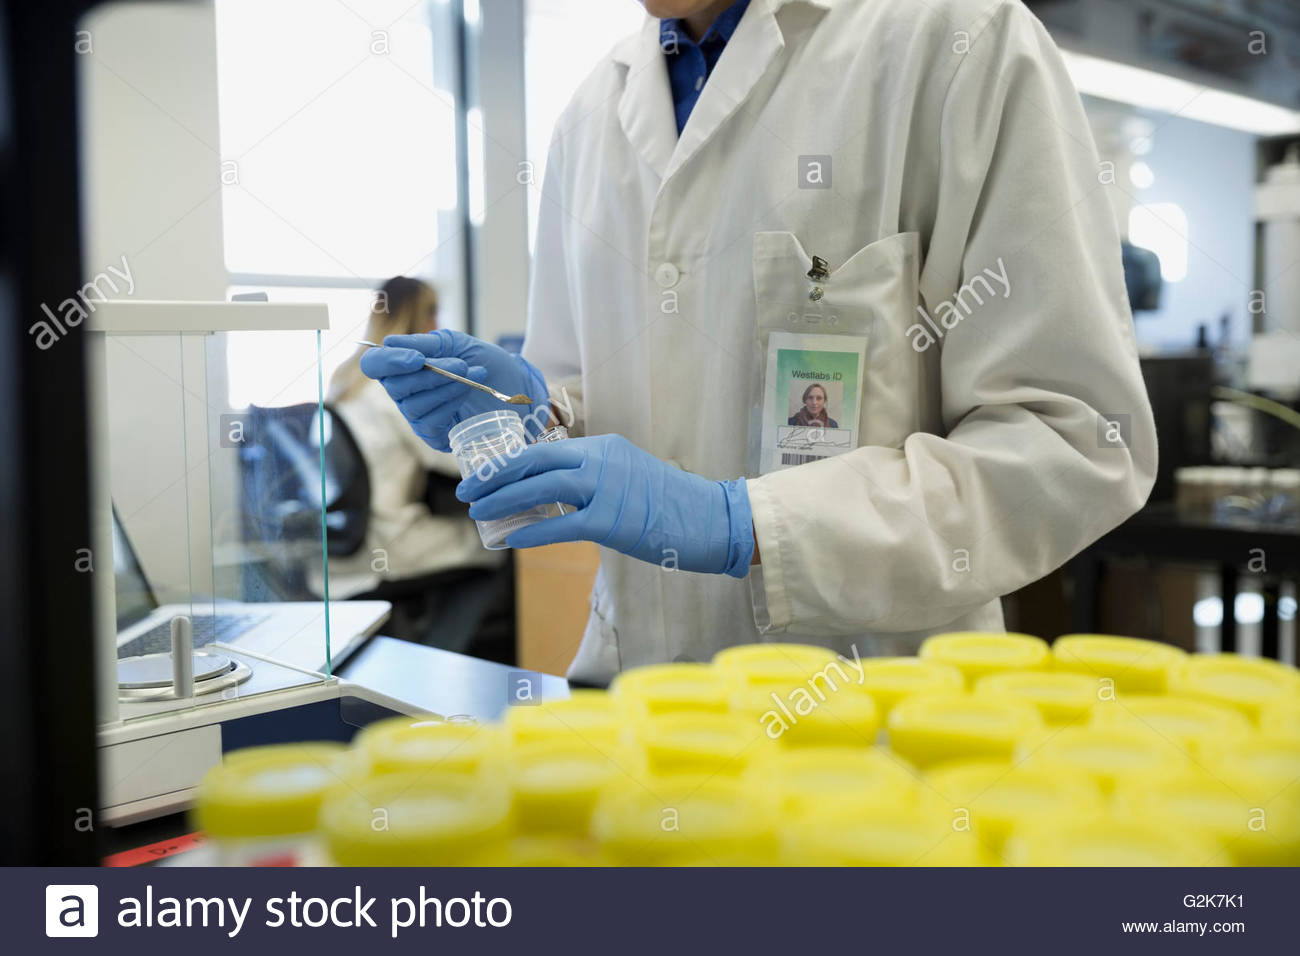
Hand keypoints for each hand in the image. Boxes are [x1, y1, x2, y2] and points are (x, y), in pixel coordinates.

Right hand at [359, 330, 550, 450]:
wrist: (516, 388)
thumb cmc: (487, 363)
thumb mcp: (458, 345)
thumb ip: (427, 344)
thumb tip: (390, 343)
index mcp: (404, 366)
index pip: (375, 365)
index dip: (389, 362)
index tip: (416, 360)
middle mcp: (405, 392)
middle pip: (395, 387)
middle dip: (430, 375)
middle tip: (461, 365)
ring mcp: (418, 416)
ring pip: (414, 406)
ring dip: (445, 388)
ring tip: (471, 376)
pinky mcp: (434, 435)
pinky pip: (429, 422)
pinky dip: (450, 405)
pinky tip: (467, 394)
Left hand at [455, 434, 753, 576]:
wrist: (712, 519)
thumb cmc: (670, 505)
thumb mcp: (628, 477)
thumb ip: (593, 481)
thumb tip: (551, 500)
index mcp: (604, 447)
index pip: (544, 449)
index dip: (508, 462)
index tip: (483, 474)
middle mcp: (602, 459)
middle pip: (535, 461)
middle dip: (495, 477)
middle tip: (466, 491)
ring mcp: (608, 488)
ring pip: (542, 488)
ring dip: (504, 500)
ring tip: (478, 513)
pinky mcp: (613, 521)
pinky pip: (562, 525)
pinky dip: (532, 531)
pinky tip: (511, 538)